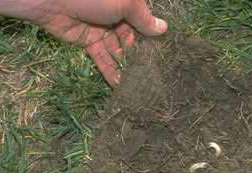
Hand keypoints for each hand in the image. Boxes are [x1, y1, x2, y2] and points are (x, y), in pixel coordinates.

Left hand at [32, 0, 167, 85]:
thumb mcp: (125, 2)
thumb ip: (143, 17)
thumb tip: (163, 28)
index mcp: (126, 1)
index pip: (143, 20)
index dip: (152, 36)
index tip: (163, 54)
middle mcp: (115, 14)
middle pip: (132, 37)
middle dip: (140, 54)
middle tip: (151, 74)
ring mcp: (101, 28)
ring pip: (118, 49)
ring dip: (127, 66)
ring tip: (139, 84)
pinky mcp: (88, 41)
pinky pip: (102, 57)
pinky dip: (110, 71)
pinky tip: (121, 85)